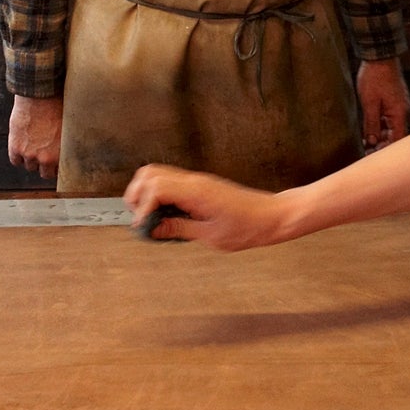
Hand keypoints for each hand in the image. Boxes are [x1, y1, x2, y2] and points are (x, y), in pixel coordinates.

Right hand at [7, 94, 63, 179]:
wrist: (40, 96)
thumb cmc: (58, 108)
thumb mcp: (69, 129)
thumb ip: (67, 145)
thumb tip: (70, 151)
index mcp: (62, 155)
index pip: (60, 173)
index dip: (57, 167)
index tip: (56, 164)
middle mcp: (46, 158)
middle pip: (44, 173)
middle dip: (45, 166)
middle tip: (44, 155)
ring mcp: (30, 154)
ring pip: (29, 166)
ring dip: (31, 159)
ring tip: (33, 146)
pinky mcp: (16, 148)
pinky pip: (15, 161)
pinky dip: (18, 156)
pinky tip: (22, 146)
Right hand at [124, 163, 292, 250]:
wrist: (272, 217)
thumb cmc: (249, 227)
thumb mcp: (210, 236)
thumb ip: (179, 229)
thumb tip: (154, 229)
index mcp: (196, 192)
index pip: (155, 188)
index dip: (143, 207)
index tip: (142, 226)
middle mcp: (194, 181)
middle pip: (150, 174)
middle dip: (138, 195)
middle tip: (141, 219)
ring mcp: (197, 181)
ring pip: (158, 175)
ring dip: (147, 194)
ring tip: (151, 218)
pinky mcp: (201, 186)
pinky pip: (172, 183)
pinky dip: (161, 196)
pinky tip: (167, 216)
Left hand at [356, 57, 409, 149]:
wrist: (380, 57)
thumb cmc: (375, 77)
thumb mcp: (369, 102)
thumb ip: (371, 124)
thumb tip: (371, 141)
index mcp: (399, 113)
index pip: (397, 139)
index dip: (387, 151)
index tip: (374, 157)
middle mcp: (402, 112)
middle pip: (395, 135)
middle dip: (383, 146)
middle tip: (368, 154)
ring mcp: (398, 107)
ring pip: (391, 128)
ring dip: (381, 137)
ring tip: (367, 145)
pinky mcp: (393, 102)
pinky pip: (388, 120)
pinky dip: (380, 127)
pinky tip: (370, 132)